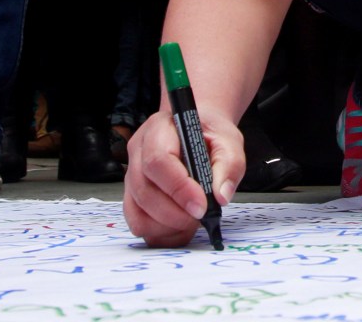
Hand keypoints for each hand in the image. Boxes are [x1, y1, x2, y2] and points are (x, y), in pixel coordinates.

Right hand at [123, 105, 242, 248]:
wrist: (198, 133)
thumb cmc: (209, 135)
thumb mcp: (228, 140)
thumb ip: (229, 165)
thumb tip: (221, 196)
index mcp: (159, 129)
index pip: (158, 160)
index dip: (179, 188)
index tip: (202, 206)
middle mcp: (138, 152)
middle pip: (144, 190)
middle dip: (175, 214)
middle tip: (200, 217)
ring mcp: (132, 176)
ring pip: (137, 212)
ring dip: (167, 226)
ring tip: (192, 221)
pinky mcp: (133, 197)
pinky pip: (138, 223)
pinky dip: (160, 233)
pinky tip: (180, 227)